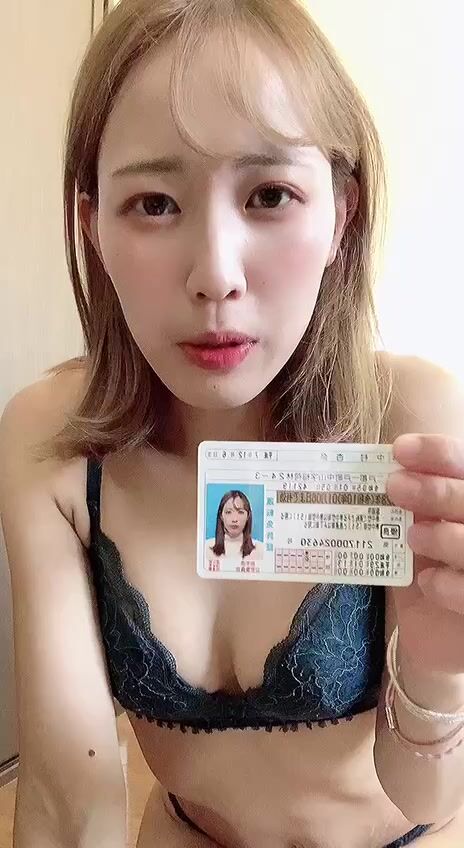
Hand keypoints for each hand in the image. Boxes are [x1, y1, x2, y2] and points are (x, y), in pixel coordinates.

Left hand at [386, 433, 463, 675]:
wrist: (433, 634)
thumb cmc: (425, 570)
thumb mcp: (414, 530)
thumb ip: (407, 504)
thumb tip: (372, 471)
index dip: (438, 452)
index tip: (399, 449)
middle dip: (435, 490)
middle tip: (395, 486)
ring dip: (441, 536)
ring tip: (411, 537)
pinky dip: (447, 584)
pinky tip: (425, 582)